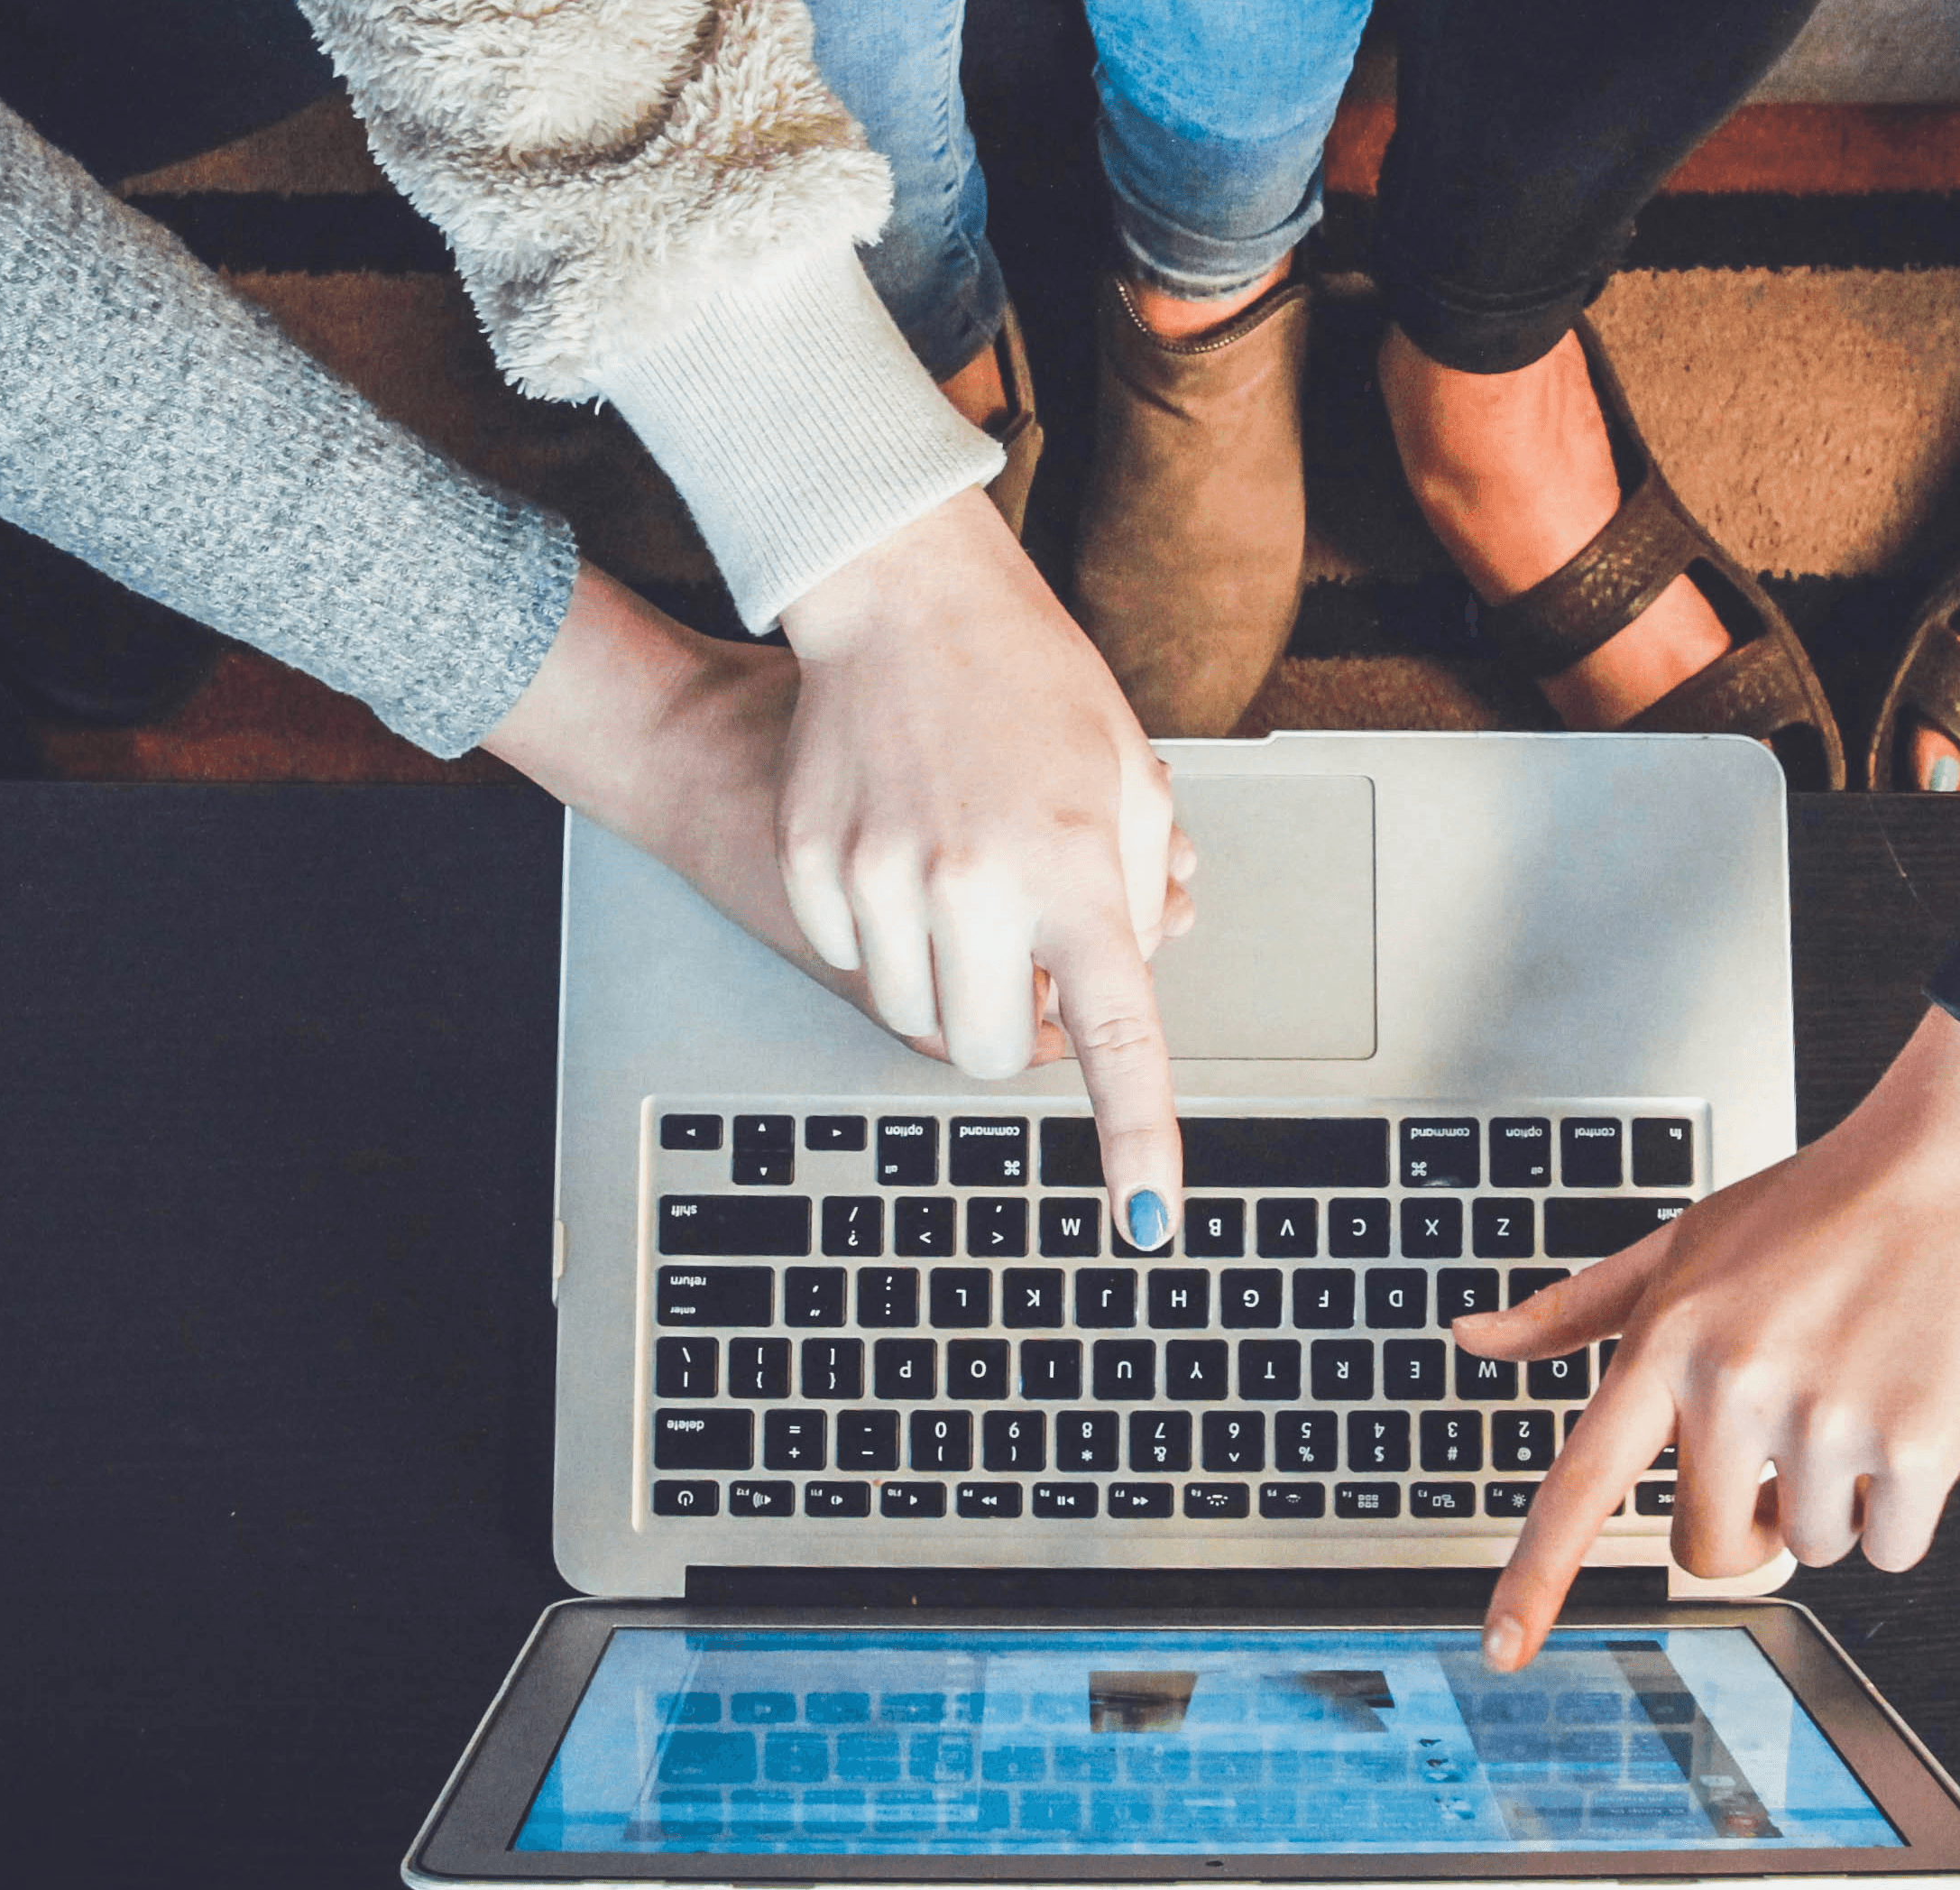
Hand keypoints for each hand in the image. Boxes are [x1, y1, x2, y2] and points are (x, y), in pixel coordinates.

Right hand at [776, 495, 1194, 1239]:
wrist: (902, 597)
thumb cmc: (1030, 682)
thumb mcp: (1129, 780)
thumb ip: (1140, 897)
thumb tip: (1123, 986)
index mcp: (1077, 868)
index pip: (1119, 1035)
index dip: (1137, 1139)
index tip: (1147, 1221)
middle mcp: (976, 883)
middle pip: (989, 1053)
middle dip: (1011, 1030)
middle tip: (1024, 960)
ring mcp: (881, 876)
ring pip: (912, 1015)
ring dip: (946, 980)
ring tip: (963, 883)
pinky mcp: (812, 862)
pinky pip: (851, 959)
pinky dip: (881, 932)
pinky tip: (900, 848)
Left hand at [1456, 1013, 1959, 1668]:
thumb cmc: (1820, 1204)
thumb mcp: (1681, 1242)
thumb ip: (1574, 1309)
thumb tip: (1472, 1339)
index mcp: (1668, 1343)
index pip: (1581, 1486)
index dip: (1536, 1579)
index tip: (1504, 1649)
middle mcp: (1736, 1387)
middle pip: (1709, 1550)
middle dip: (1747, 1522)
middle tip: (1785, 1444)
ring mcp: (1827, 1421)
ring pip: (1810, 1547)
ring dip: (1835, 1502)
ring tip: (1856, 1394)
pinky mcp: (1919, 1445)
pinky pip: (1890, 1548)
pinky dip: (1903, 1509)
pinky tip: (1908, 1414)